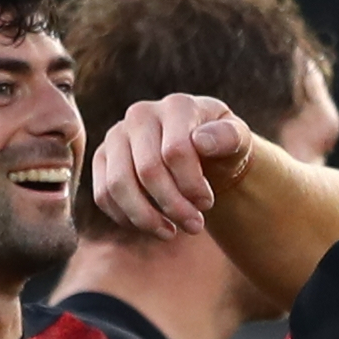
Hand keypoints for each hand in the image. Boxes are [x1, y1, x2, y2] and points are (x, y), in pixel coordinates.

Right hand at [93, 91, 256, 240]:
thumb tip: (201, 141)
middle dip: (173, 206)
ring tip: (171, 233)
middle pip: (148, 171)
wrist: (199, 151)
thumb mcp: (236, 140)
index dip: (191, 186)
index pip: (175, 152)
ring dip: (146, 217)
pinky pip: (103, 194)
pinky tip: (152, 225)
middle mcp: (141, 114)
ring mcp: (117, 135)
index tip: (207, 204)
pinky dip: (126, 218)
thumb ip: (228, 137)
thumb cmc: (219, 146)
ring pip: (118, 185)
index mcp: (177, 106)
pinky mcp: (102, 157)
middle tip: (194, 226)